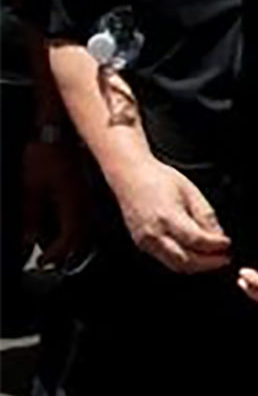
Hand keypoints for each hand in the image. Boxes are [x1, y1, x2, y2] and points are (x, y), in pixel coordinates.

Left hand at [21, 140, 88, 266]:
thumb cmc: (47, 154)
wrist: (61, 132)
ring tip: (53, 244)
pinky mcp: (89, 191)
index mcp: (74, 206)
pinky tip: (62, 224)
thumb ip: (32, 220)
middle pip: (82, 239)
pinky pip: (85, 215)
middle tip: (47, 258)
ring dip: (71, 240)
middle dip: (64, 252)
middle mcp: (87, 204)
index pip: (69, 241)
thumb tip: (30, 241)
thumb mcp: (31, 190)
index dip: (55, 256)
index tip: (42, 263)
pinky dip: (74, 225)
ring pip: (85, 228)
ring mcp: (91, 197)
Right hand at [107, 158, 229, 273]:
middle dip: (208, 263)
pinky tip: (196, 256)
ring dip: (197, 267)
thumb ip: (205, 216)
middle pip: (185, 260)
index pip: (197, 240)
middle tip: (224, 258)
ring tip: (213, 260)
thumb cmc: (160, 179)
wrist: (131, 177)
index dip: (215, 246)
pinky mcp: (142, 245)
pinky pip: (165, 260)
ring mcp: (145, 242)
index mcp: (168, 217)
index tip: (228, 244)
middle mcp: (153, 234)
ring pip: (175, 265)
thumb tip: (219, 235)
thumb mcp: (191, 192)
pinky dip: (183, 262)